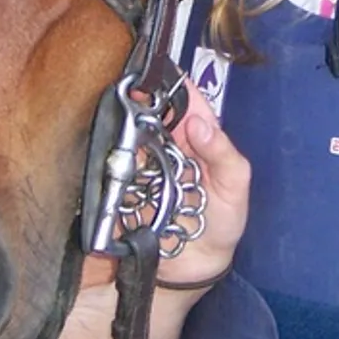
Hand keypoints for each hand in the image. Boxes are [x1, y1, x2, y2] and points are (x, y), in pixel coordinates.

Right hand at [82, 80, 249, 289]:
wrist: (189, 268)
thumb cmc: (220, 223)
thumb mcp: (234, 188)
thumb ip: (224, 155)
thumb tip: (199, 124)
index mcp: (196, 136)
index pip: (183, 98)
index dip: (171, 81)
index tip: (156, 70)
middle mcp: (165, 143)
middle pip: (146, 108)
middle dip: (137, 97)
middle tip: (127, 89)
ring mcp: (140, 162)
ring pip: (124, 130)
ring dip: (118, 123)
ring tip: (113, 115)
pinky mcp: (119, 183)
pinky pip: (109, 162)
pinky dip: (105, 154)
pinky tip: (103, 147)